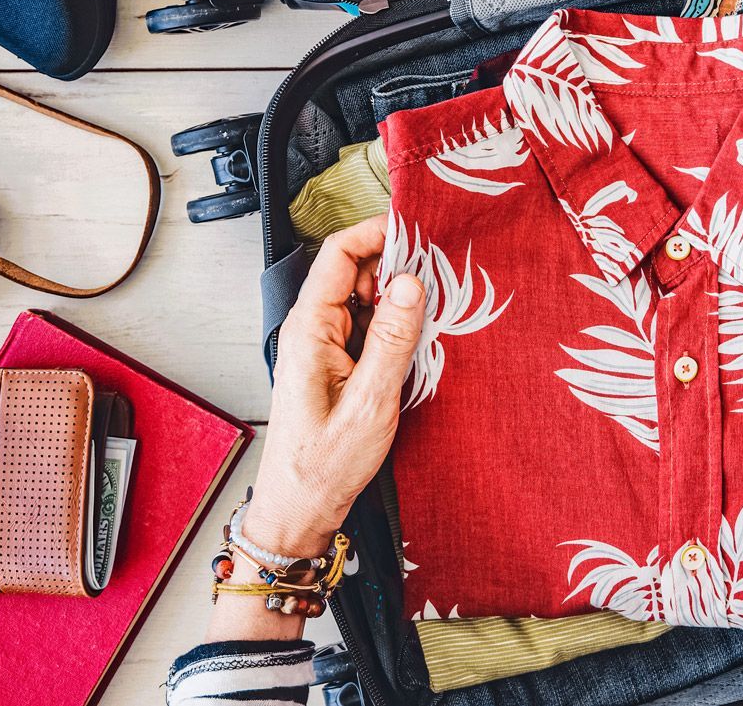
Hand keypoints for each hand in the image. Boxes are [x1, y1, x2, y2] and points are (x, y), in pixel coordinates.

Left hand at [244, 215, 425, 556]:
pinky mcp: (338, 363)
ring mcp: (325, 345)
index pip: (339, 253)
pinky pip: (368, 326)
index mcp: (309, 329)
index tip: (419, 231)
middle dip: (398, 265)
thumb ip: (391, 340)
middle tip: (441, 275)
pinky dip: (395, 324)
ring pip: (365, 298)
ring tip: (436, 308)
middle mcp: (313, 329)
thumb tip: (412, 283)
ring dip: (399, 297)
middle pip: (355, 270)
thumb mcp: (369, 403)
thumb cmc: (323, 466)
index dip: (378, 232)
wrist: (300, 511)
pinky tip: (419, 338)